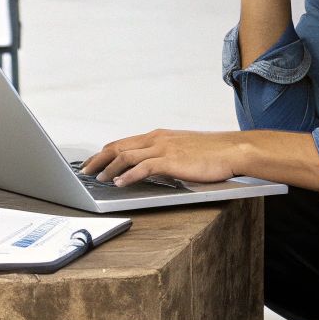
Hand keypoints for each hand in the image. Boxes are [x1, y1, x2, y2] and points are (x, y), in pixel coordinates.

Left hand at [79, 129, 248, 186]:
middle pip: (119, 146)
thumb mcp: (183, 150)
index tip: (93, 161)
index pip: (124, 142)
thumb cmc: (212, 152)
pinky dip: (128, 175)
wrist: (232, 150)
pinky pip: (143, 167)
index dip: (105, 152)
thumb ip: (165, 156)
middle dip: (99, 159)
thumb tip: (150, 169)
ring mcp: (164, 148)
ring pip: (126, 155)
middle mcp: (157, 139)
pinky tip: (120, 183)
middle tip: (85, 170)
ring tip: (98, 178)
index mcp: (159, 136)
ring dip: (109, 168)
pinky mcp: (171, 160)